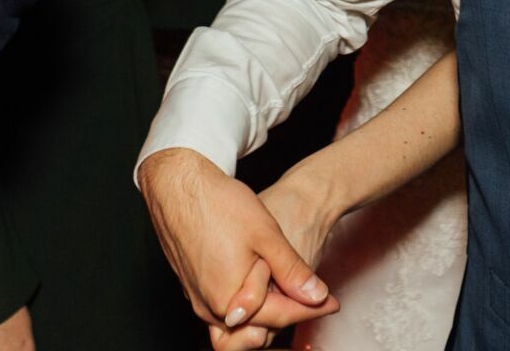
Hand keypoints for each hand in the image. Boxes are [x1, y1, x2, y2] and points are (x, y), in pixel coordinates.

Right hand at [137, 148, 338, 338]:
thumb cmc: (218, 205)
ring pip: (237, 318)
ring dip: (265, 309)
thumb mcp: (267, 237)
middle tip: (316, 300)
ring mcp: (196, 295)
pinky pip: (222, 303)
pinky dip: (246, 298)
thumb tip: (317, 296)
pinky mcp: (192, 283)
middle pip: (256, 325)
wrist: (178, 184)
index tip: (332, 302)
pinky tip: (259, 279)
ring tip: (290, 294)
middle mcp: (208, 306)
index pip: (278, 316)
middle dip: (287, 313)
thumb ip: (292, 272)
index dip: (310, 309)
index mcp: (228, 299)